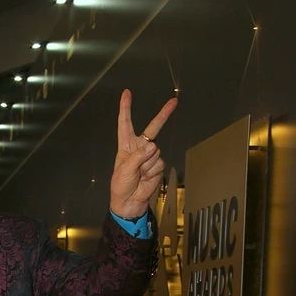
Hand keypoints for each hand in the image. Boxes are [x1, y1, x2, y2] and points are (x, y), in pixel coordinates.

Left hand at [110, 90, 176, 218]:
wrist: (130, 202)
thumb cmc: (121, 185)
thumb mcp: (124, 170)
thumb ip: (138, 157)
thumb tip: (153, 146)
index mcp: (126, 145)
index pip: (125, 123)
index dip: (126, 108)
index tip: (126, 93)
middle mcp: (139, 147)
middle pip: (153, 127)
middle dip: (163, 114)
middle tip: (174, 101)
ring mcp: (150, 156)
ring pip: (156, 151)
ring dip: (147, 165)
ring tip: (139, 175)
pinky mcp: (158, 166)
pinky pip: (159, 163)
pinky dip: (152, 172)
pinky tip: (145, 178)